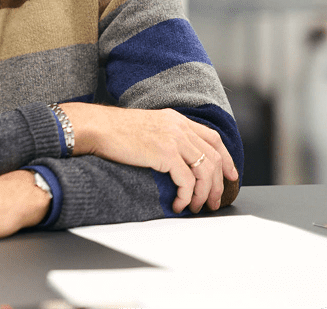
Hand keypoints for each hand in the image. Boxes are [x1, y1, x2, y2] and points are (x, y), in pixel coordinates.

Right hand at [60, 103, 238, 213]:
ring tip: (196, 207)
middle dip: (219, 183)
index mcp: (176, 119)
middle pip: (215, 157)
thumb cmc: (113, 130)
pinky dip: (186, 197)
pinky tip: (179, 204)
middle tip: (215, 201)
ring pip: (205, 171)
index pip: (213, 138)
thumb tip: (175, 159)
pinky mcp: (165, 153)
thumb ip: (165, 136)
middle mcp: (179, 127)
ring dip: (204, 194)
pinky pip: (186, 181)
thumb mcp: (147, 127)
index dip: (227, 158)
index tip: (230, 175)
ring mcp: (174, 138)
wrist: (96, 126)